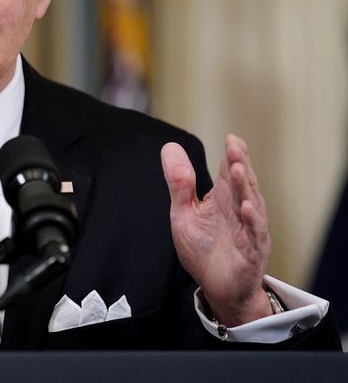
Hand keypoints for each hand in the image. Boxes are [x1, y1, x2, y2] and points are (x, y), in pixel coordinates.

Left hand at [161, 134, 271, 325]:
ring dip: (244, 187)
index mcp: (223, 199)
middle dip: (239, 164)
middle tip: (235, 146)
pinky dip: (251, 220)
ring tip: (237, 169)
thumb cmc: (203, 250)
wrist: (217, 288)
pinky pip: (254, 233)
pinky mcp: (252, 251)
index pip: (228, 172)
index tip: (230, 138)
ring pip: (250, 204)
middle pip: (241, 183)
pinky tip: (246, 206)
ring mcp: (248, 229)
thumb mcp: (184, 213)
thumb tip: (170, 147)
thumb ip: (180, 183)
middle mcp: (239, 210)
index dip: (231, 155)